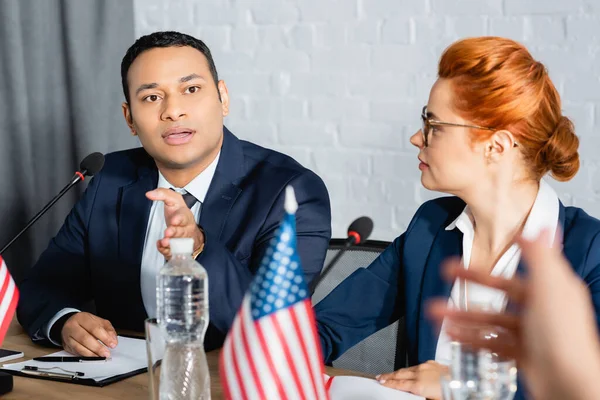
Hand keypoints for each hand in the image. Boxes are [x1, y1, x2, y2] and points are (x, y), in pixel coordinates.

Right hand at [61, 312, 117, 356]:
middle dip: (97, 347)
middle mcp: (72, 327)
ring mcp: (68, 337)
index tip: (112, 344)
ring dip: (91, 354)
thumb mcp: (99, 322)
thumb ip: (108, 330)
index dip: (104, 337)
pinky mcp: (66, 346)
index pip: (94, 328)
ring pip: (79, 347)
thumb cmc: (86, 323)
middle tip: (106, 353)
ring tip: (101, 356)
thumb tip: (113, 341)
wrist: (69, 324)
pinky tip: (93, 357)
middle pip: (85, 338)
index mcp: (82, 318)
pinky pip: (76, 352)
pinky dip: (86, 356)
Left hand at [146, 188, 203, 259]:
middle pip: (181, 232)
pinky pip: (172, 251)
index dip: (179, 219)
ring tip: (164, 242)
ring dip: (171, 243)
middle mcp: (185, 229)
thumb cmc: (178, 212)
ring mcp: (181, 239)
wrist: (187, 227)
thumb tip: (149, 194)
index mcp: (185, 216)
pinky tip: (160, 245)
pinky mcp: (176, 248)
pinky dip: (166, 250)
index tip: (174, 220)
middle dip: (174, 232)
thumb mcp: (173, 199)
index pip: (184, 217)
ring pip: (178, 243)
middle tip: (167, 233)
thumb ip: (162, 194)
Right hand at [376, 361, 446, 398]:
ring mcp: (426, 366)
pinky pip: (417, 366)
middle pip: (400, 374)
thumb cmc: (451, 392)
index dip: (388, 383)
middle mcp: (420, 373)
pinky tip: (410, 371)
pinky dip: (410, 369)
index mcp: (419, 385)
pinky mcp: (433, 363)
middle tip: (380, 377)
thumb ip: (419, 396)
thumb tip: (412, 394)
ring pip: (407, 369)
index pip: (399, 384)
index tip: (381, 382)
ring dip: (398, 372)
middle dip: (389, 376)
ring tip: (391, 374)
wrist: (465, 380)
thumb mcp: (431, 399)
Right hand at [427, 229, 599, 399]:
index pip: (514, 270)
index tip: (472, 254)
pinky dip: (471, 337)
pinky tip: (453, 334)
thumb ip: (542, 256)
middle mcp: (541, 310)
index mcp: (551, 289)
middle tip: (446, 276)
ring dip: (463, 314)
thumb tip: (542, 226)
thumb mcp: (551, 288)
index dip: (490, 263)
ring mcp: (531, 333)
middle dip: (469, 285)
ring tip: (437, 312)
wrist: (569, 385)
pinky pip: (490, 342)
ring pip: (490, 319)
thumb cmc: (565, 339)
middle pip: (498, 293)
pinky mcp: (523, 355)